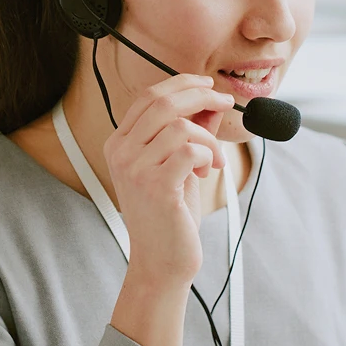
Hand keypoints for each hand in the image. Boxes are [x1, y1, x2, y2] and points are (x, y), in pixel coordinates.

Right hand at [104, 74, 234, 285]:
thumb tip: (210, 103)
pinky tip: (206, 173)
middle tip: (225, 104)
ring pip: (181, 127)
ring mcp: (134, 169)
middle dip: (201, 96)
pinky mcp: (155, 186)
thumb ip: (189, 134)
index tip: (208, 85)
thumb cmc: (169, 216)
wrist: (161, 261)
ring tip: (211, 161)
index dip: (182, 84)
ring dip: (208, 140)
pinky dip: (207, 156)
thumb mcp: (177, 166)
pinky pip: (189, 150)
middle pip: (163, 102)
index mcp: (119, 143)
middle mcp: (121, 152)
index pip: (149, 96)